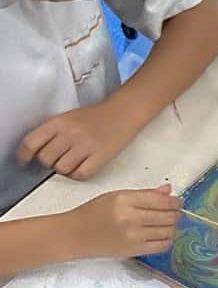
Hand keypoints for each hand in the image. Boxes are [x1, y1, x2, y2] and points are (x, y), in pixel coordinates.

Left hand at [17, 99, 142, 179]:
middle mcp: (70, 133)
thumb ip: (51, 132)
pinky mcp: (101, 157)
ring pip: (62, 169)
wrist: (123, 112)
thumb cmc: (96, 116)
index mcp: (59, 122)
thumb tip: (36, 151)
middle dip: (48, 162)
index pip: (31, 143)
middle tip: (57, 158)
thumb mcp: (68, 117)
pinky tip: (82, 166)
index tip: (25, 160)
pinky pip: (81, 174)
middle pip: (45, 159)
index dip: (25, 155)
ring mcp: (86, 146)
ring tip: (72, 161)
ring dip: (64, 169)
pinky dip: (78, 174)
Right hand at [66, 185, 181, 257]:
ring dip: (172, 226)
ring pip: (168, 231)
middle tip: (173, 212)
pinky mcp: (135, 250)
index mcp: (126, 201)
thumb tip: (168, 191)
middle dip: (176, 213)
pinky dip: (167, 239)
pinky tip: (161, 234)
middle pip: (169, 216)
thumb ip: (145, 194)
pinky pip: (163, 245)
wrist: (75, 235)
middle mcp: (131, 218)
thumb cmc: (93, 213)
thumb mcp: (117, 196)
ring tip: (165, 223)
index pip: (163, 201)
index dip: (175, 202)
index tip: (176, 202)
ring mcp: (134, 236)